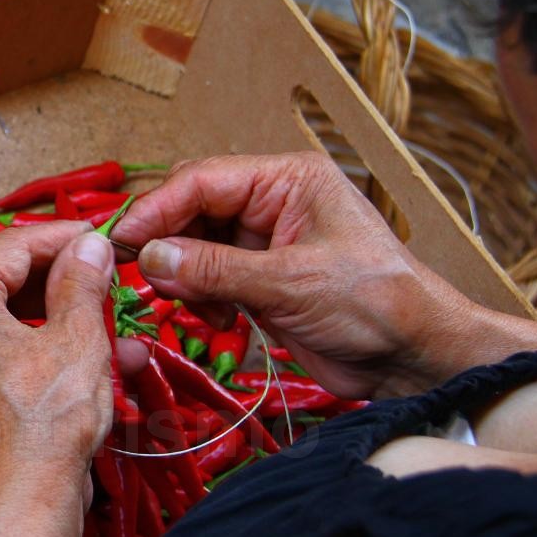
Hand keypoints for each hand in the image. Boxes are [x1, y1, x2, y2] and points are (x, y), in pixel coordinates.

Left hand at [0, 223, 116, 523]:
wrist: (21, 507)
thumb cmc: (46, 424)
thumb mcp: (76, 340)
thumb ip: (81, 281)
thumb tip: (89, 244)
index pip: (9, 247)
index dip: (60, 238)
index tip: (98, 235)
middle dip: (59, 282)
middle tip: (103, 276)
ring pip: (0, 323)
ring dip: (57, 321)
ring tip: (112, 325)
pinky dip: (35, 353)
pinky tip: (89, 360)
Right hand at [108, 152, 536, 398]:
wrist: (416, 357)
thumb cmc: (375, 304)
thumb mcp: (290, 283)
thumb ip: (214, 269)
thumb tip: (149, 256)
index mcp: (287, 179)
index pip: (203, 180)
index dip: (157, 208)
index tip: (119, 239)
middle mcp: (273, 202)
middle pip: (193, 208)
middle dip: (167, 242)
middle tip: (137, 274)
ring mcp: (266, 242)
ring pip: (195, 245)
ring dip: (183, 275)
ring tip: (193, 306)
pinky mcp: (262, 280)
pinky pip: (210, 278)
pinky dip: (200, 297)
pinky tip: (217, 319)